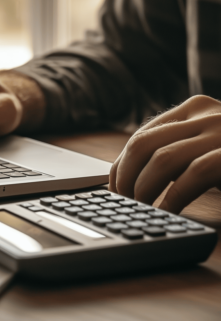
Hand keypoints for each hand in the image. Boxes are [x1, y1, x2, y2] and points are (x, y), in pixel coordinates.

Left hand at [109, 95, 220, 213]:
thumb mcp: (205, 144)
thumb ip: (175, 149)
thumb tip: (131, 177)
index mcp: (192, 109)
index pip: (141, 135)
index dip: (121, 165)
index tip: (115, 188)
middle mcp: (205, 114)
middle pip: (142, 144)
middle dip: (125, 176)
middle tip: (123, 200)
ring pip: (162, 159)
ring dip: (144, 188)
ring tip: (140, 207)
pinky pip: (194, 175)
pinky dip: (174, 197)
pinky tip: (166, 211)